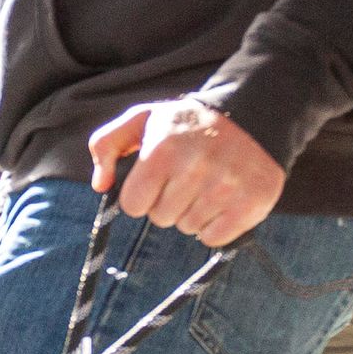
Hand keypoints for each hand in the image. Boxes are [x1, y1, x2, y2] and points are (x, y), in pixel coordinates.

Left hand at [87, 97, 285, 245]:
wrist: (251, 115)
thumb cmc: (187, 124)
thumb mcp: (142, 119)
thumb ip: (107, 144)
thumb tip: (100, 184)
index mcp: (163, 149)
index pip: (133, 205)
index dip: (142, 195)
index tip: (157, 179)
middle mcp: (195, 168)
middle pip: (161, 218)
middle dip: (168, 203)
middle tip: (187, 178)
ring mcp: (226, 187)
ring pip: (188, 228)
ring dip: (193, 213)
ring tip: (206, 184)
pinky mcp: (251, 202)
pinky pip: (214, 238)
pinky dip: (216, 226)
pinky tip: (223, 200)